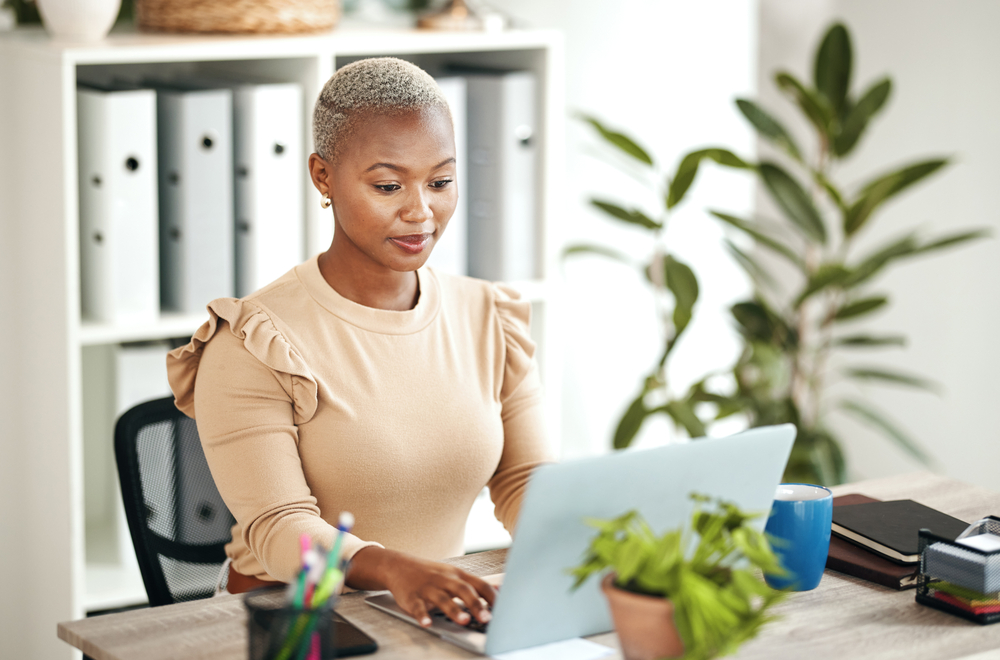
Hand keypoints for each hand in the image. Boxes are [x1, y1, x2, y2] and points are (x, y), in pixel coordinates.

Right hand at [346, 546, 494, 626]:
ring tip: (464, 621)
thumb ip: (475, 583)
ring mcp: (428, 588)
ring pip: (443, 598)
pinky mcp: (412, 597)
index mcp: (457, 575)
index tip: (503, 609)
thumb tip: (499, 588)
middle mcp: (445, 580)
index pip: (479, 584)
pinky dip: (422, 615)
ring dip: (454, 610)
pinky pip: (418, 607)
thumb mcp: (454, 574)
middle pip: (463, 590)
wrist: (398, 565)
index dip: (491, 597)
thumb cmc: (431, 573)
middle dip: (476, 604)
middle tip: (486, 618)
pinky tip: (427, 623)